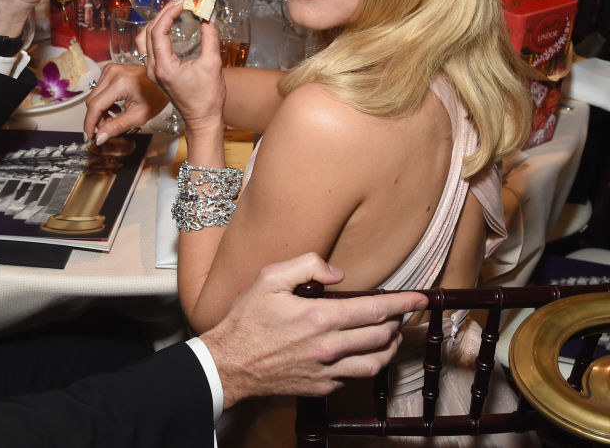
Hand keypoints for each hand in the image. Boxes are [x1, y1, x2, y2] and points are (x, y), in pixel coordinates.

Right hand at [83, 62, 168, 144]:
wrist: (164, 81)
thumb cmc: (156, 96)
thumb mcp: (139, 116)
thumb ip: (117, 127)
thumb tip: (99, 138)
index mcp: (120, 83)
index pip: (95, 106)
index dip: (89, 123)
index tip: (88, 137)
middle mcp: (112, 73)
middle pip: (92, 101)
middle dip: (96, 118)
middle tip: (106, 130)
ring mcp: (110, 69)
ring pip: (94, 96)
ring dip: (100, 111)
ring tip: (114, 118)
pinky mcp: (110, 70)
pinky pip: (99, 90)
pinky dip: (103, 102)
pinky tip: (115, 109)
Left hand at [145, 0, 224, 135]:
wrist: (202, 119)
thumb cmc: (208, 97)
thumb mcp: (212, 64)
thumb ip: (210, 36)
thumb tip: (208, 14)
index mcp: (163, 67)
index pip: (158, 30)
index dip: (170, 12)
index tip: (184, 1)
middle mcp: (152, 68)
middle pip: (149, 30)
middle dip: (165, 11)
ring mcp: (152, 70)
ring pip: (146, 37)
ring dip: (159, 19)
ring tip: (175, 6)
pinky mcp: (156, 71)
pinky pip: (150, 45)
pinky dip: (158, 30)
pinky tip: (171, 22)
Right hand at [199, 253, 426, 408]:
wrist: (230, 363)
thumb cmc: (246, 319)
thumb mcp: (269, 278)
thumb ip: (307, 266)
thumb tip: (338, 274)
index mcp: (319, 317)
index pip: (374, 309)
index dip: (403, 303)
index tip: (421, 298)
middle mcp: (329, 346)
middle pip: (381, 335)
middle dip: (397, 321)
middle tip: (401, 312)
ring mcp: (327, 370)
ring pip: (375, 361)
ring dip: (389, 346)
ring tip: (391, 334)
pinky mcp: (322, 387)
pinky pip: (355, 377)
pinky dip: (366, 362)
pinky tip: (362, 352)